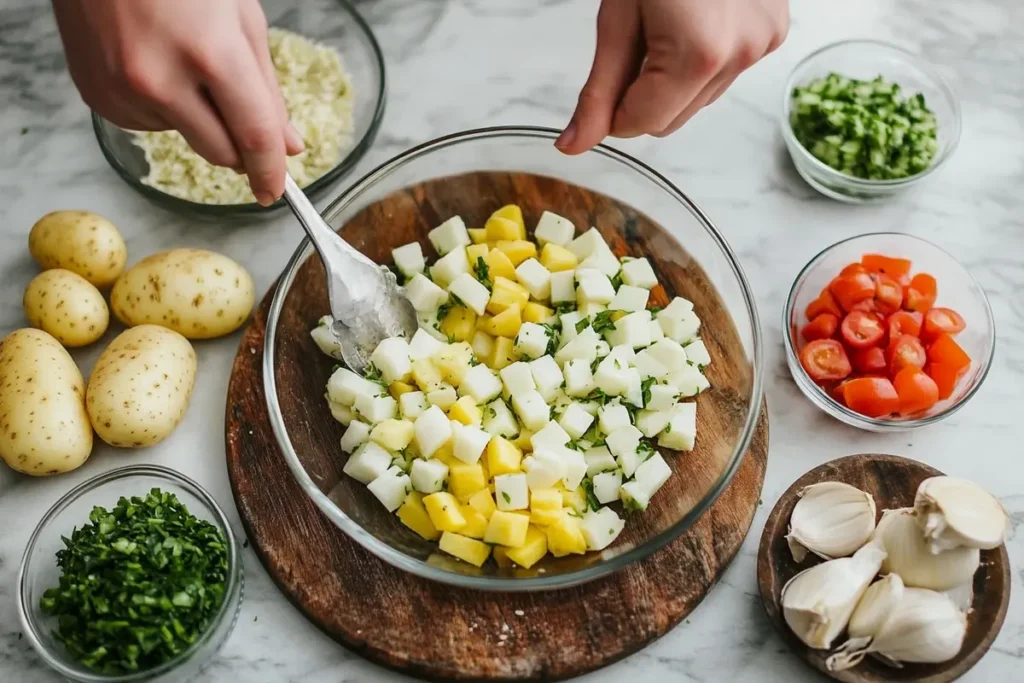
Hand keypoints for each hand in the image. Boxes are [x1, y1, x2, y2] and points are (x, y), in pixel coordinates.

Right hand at [53, 0, 302, 204]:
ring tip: (182, 57)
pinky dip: (163, 106)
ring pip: (186, 137)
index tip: (277, 190)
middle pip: (221, 153)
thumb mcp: (240, 18)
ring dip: (197, 115)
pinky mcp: (98, 96)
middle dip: (241, 148)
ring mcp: (123, 90)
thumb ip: (267, 89)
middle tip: (242, 116)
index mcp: (210, 54)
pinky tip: (153, 61)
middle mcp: (161, 80)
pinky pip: (149, 123)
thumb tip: (287, 146)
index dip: (270, 171)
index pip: (253, 138)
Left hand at [556, 0, 788, 153]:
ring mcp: (763, 41)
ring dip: (671, 77)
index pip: (644, 123)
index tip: (604, 84)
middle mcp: (741, 53)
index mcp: (698, 54)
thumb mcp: (617, 17)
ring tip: (667, 19)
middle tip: (636, 38)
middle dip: (643, 93)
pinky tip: (694, 17)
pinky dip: (700, 59)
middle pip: (673, 118)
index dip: (614, 110)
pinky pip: (724, 72)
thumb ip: (599, 88)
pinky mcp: (774, 30)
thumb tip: (575, 144)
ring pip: (698, 99)